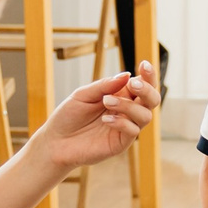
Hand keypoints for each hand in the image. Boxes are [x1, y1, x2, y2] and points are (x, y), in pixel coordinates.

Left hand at [35, 62, 159, 173]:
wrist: (55, 141)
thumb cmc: (68, 116)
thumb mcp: (83, 94)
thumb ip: (104, 85)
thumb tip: (127, 75)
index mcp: (121, 95)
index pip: (143, 84)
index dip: (148, 75)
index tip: (143, 64)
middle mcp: (127, 111)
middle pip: (152, 99)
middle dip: (147, 89)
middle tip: (132, 84)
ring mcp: (126, 127)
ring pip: (146, 115)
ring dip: (129, 106)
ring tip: (107, 102)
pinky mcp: (121, 143)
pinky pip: (133, 131)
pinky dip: (122, 122)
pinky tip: (106, 120)